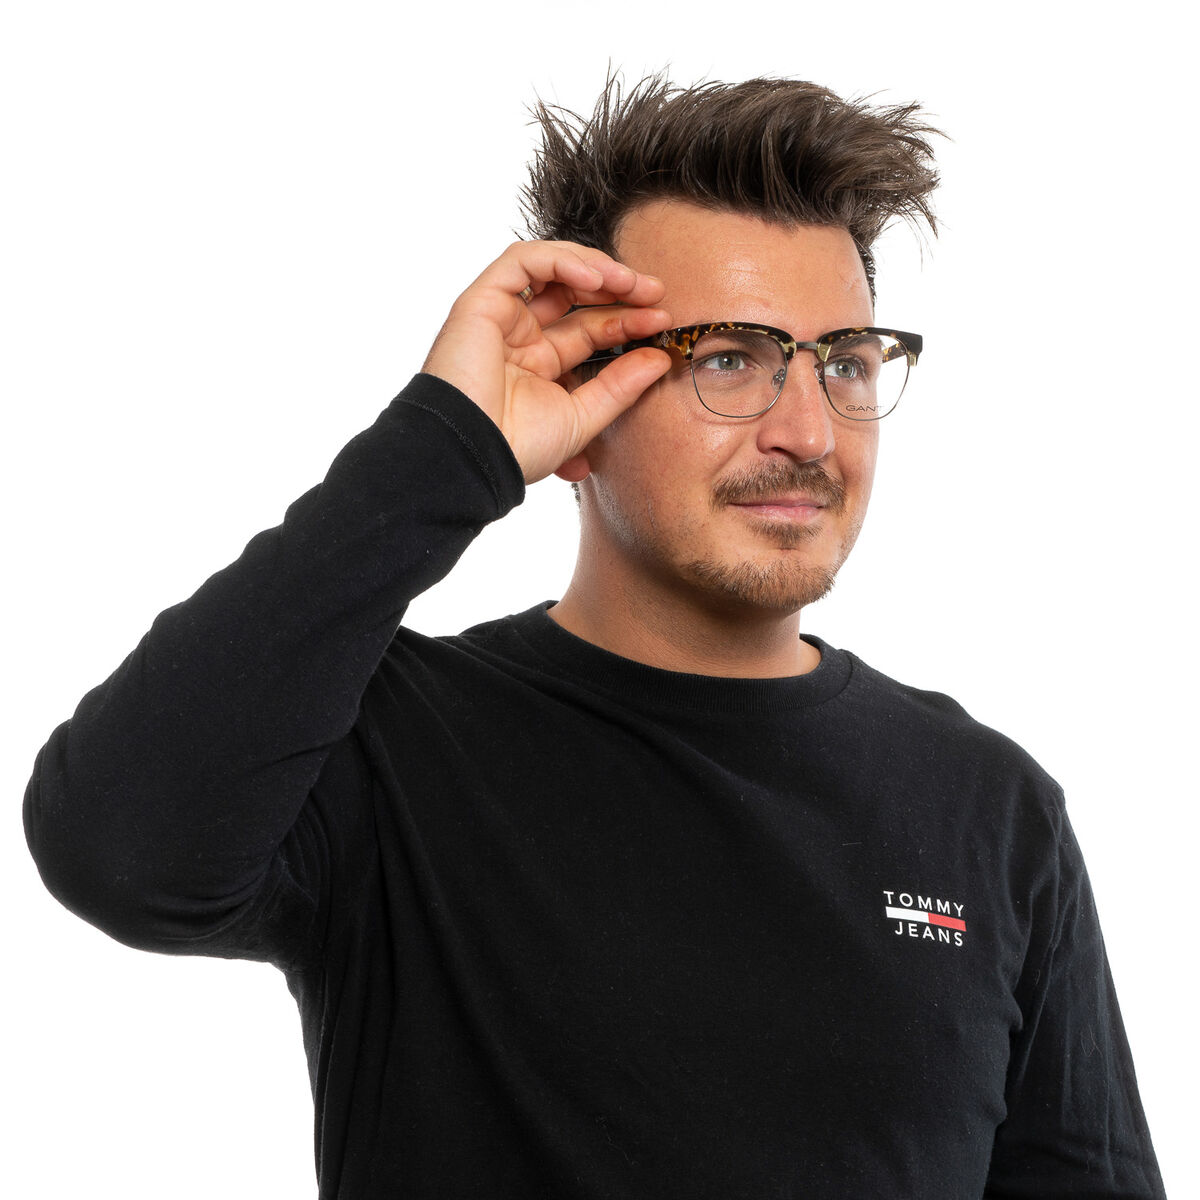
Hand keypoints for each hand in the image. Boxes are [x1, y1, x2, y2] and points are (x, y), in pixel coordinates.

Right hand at [422, 241, 672, 483]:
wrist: (474, 457)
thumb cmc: (517, 449)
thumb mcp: (583, 417)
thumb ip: (621, 387)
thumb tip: (659, 359)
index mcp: (540, 366)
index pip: (591, 329)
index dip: (628, 321)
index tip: (662, 322)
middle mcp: (519, 338)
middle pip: (575, 295)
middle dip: (618, 289)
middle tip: (655, 292)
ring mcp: (499, 318)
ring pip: (550, 268)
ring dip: (594, 267)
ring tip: (629, 282)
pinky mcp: (479, 303)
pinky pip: (522, 261)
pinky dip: (561, 259)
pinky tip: (595, 276)